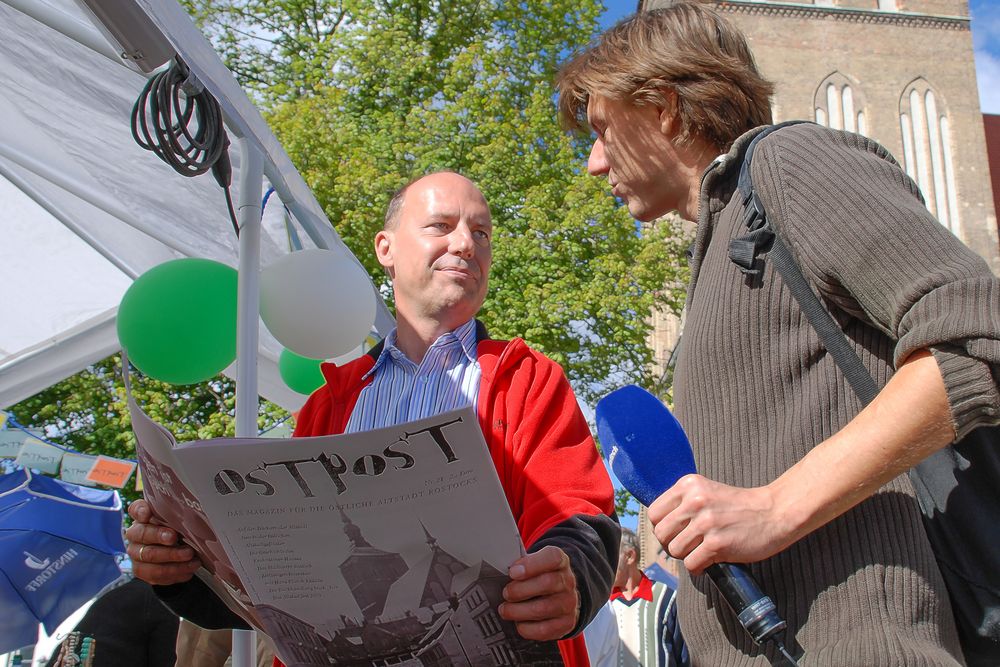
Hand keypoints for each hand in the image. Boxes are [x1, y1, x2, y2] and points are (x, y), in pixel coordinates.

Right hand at [125, 499, 201, 584]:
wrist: (171, 545)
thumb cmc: (173, 527)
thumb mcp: (175, 518)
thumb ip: (175, 514)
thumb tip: (191, 513)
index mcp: (141, 517)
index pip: (136, 510)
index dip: (141, 512)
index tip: (148, 514)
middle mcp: (134, 535)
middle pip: (145, 538)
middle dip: (166, 542)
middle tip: (186, 547)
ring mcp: (135, 554)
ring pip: (150, 560)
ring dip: (174, 563)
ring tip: (193, 560)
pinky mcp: (142, 571)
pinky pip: (156, 576)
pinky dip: (175, 574)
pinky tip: (189, 570)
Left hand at [499, 546, 578, 640]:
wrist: (559, 596)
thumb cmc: (539, 578)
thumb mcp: (533, 564)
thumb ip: (520, 565)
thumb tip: (499, 571)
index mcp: (560, 561)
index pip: (553, 557)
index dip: (531, 565)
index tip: (512, 572)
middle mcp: (568, 581)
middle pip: (547, 583)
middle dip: (520, 590)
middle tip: (506, 593)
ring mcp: (569, 603)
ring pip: (543, 608)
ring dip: (518, 611)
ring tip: (505, 610)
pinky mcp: (567, 623)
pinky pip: (544, 629)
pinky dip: (526, 628)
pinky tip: (518, 622)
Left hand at [647, 474, 798, 574]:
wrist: (774, 512)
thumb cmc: (738, 506)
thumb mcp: (706, 492)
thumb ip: (683, 503)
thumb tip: (657, 526)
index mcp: (688, 485)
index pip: (654, 513)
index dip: (662, 526)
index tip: (676, 531)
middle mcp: (695, 501)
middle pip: (661, 533)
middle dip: (672, 544)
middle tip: (688, 545)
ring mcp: (706, 522)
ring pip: (674, 550)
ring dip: (687, 556)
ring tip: (702, 551)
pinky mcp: (717, 543)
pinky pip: (691, 564)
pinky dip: (698, 568)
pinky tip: (710, 560)